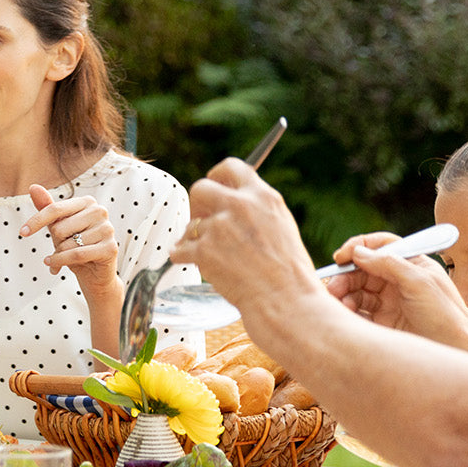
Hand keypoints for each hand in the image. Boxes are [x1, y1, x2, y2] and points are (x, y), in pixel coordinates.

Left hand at [22, 186, 119, 283]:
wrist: (93, 273)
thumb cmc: (74, 245)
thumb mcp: (58, 226)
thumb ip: (47, 207)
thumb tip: (33, 187)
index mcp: (87, 202)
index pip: (55, 209)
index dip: (36, 221)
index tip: (22, 233)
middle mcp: (100, 212)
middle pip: (59, 228)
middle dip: (56, 242)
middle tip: (64, 247)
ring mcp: (107, 229)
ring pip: (67, 244)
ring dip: (59, 254)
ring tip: (66, 257)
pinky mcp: (111, 248)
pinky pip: (76, 255)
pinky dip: (60, 262)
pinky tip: (54, 267)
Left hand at [169, 158, 319, 309]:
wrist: (284, 299)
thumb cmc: (288, 271)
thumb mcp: (280, 225)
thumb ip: (255, 208)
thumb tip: (230, 200)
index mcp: (263, 196)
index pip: (231, 167)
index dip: (217, 176)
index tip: (214, 187)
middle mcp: (240, 206)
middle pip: (200, 188)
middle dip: (198, 205)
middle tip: (203, 221)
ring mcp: (219, 227)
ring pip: (190, 224)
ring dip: (193, 238)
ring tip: (211, 253)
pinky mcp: (203, 251)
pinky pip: (179, 249)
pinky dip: (183, 257)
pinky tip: (195, 263)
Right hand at [327, 233, 467, 354]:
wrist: (455, 353)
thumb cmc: (445, 316)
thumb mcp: (419, 282)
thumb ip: (388, 263)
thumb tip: (358, 252)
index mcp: (412, 265)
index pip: (381, 247)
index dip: (360, 248)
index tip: (341, 257)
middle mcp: (399, 281)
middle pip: (363, 269)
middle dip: (346, 276)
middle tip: (333, 288)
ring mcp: (389, 302)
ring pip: (357, 290)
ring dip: (344, 294)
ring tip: (339, 304)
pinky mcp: (382, 323)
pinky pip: (357, 312)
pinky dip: (347, 311)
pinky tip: (345, 315)